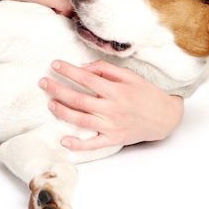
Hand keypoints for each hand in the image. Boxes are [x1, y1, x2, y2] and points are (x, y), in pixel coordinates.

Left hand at [39, 59, 183, 149]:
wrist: (165, 116)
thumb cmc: (146, 93)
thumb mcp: (129, 75)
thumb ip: (106, 70)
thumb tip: (84, 67)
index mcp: (115, 90)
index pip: (86, 78)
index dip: (68, 71)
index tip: (55, 64)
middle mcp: (112, 108)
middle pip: (78, 99)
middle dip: (58, 89)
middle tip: (43, 82)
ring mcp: (112, 126)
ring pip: (81, 119)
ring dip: (62, 111)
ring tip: (50, 102)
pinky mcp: (114, 139)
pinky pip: (93, 144)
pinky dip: (78, 144)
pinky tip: (64, 140)